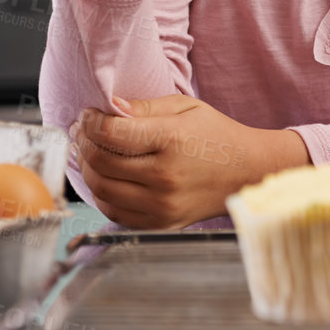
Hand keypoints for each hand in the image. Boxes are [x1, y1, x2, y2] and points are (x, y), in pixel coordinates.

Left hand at [71, 94, 309, 228]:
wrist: (247, 171)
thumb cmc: (217, 135)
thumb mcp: (187, 107)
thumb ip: (145, 106)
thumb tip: (109, 107)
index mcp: (172, 140)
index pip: (111, 134)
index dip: (90, 123)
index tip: (87, 115)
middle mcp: (164, 176)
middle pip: (100, 162)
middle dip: (83, 144)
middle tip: (83, 132)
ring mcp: (161, 204)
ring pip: (100, 189)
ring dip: (87, 169)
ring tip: (91, 153)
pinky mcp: (160, 223)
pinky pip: (113, 211)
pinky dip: (102, 194)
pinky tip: (108, 177)